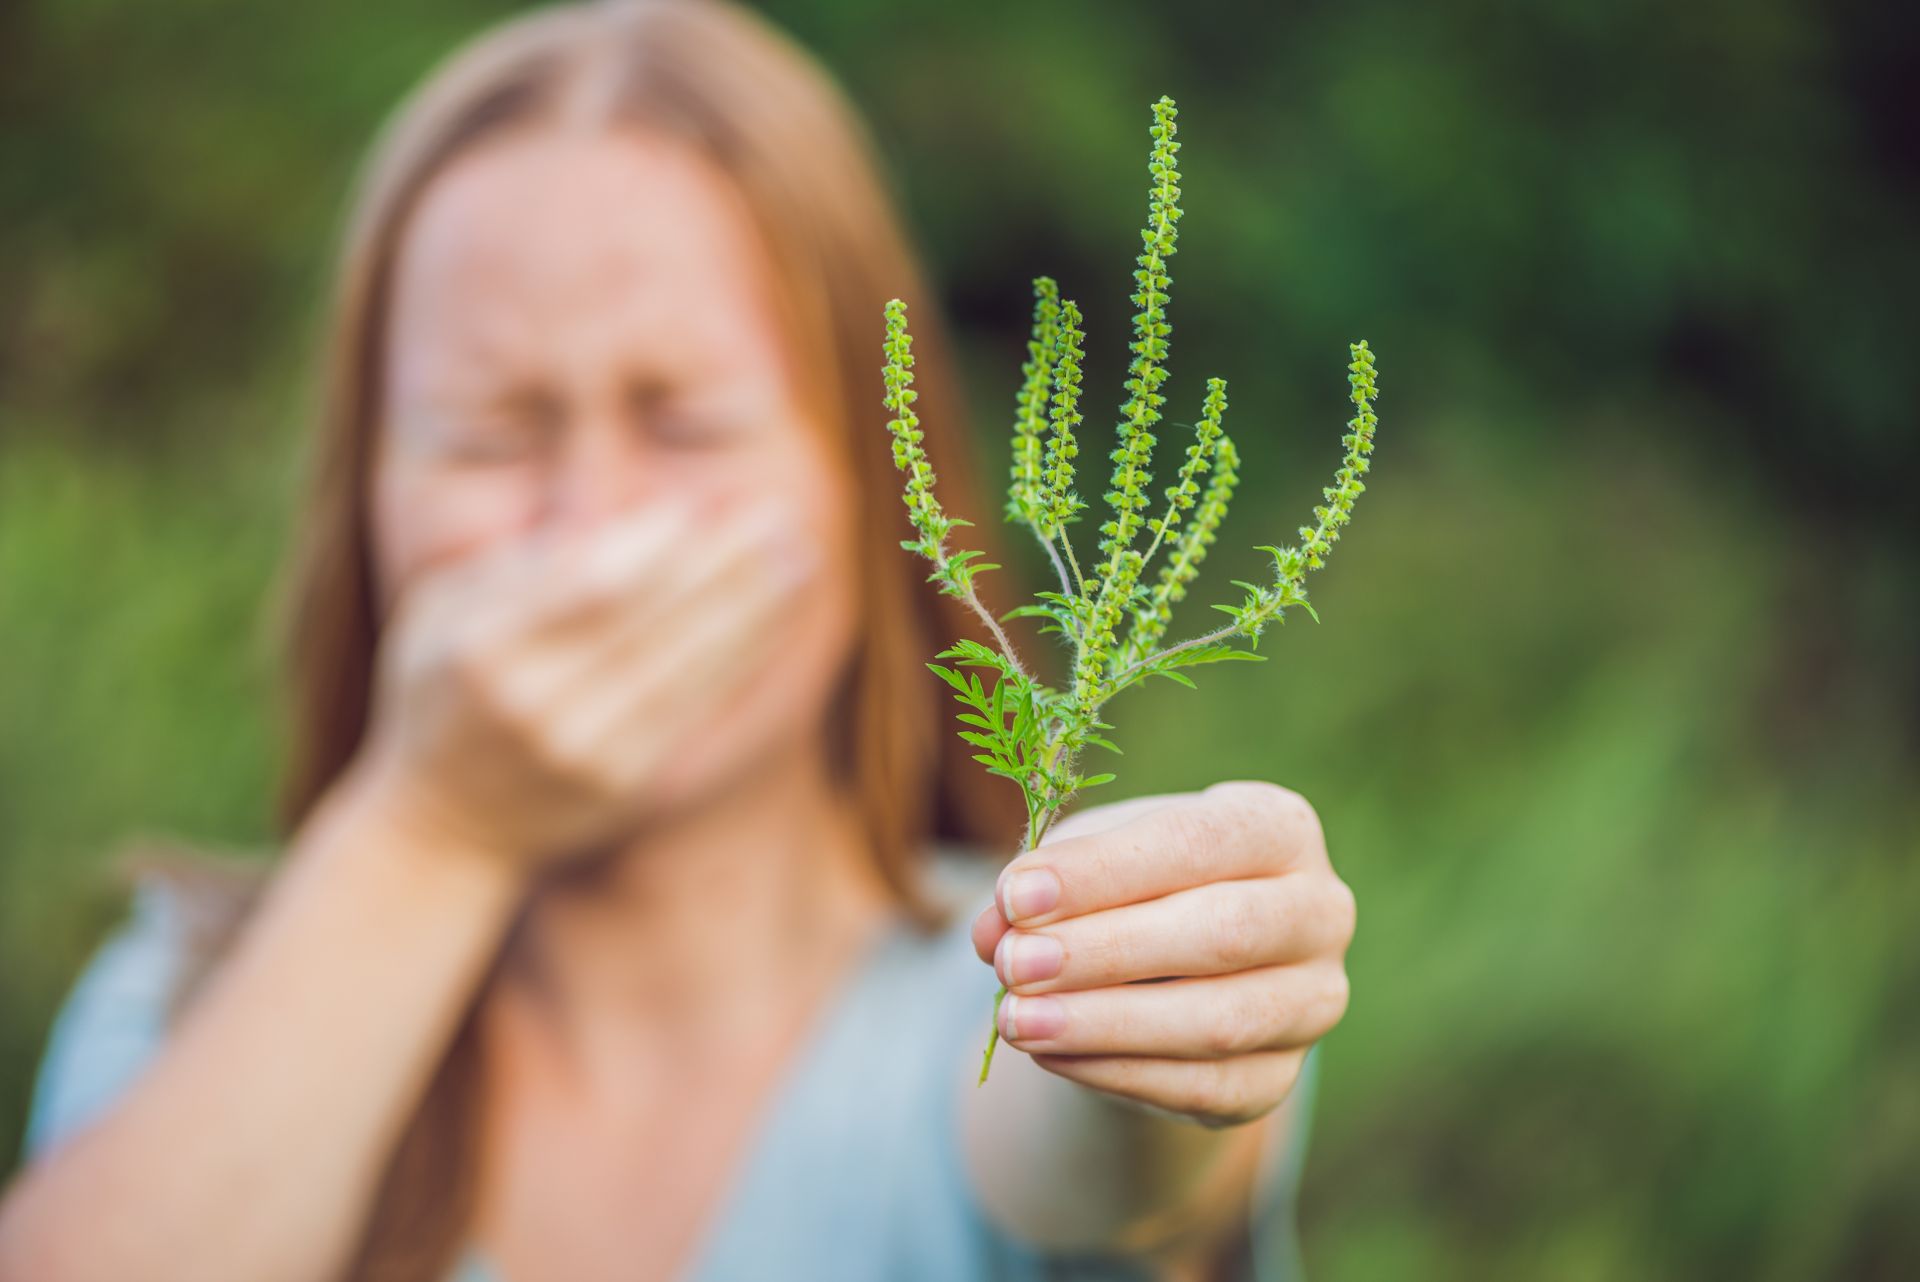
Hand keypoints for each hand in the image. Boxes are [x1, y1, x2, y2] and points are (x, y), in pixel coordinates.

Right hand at [344, 497, 817, 874]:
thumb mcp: (437, 613)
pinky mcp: (624, 785)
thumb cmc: (442, 691)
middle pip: (649, 619)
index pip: (586, 584)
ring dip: (752, 609)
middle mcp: (533, 701)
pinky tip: (773, 621)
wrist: (442, 828)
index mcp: (480, 646)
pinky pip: (694, 708)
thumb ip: (514, 566)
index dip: (649, 546)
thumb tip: (613, 528)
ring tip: (798, 561)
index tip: (696, 509)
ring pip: (685, 664)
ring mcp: (583, 749)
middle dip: (723, 564)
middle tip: (779, 518)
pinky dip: (738, 660)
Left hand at [970, 781, 1354, 1127]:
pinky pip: (1203, 1085)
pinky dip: (1117, 1072)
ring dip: (1105, 1023)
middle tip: (1013, 963)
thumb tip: (995, 929)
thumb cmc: (1130, 886)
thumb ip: (1042, 884)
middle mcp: (1318, 911)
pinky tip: (1050, 1054)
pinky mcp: (1281, 1077)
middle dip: (1105, 951)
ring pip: (1218, 1021)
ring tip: (1015, 1020)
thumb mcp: (1085, 862)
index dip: (1103, 871)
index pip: (1197, 841)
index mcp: (1278, 827)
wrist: (1173, 968)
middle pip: (1220, 932)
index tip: (1016, 894)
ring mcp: (1312, 1001)